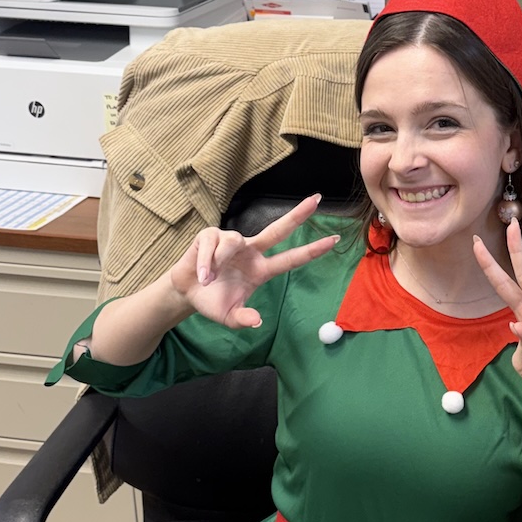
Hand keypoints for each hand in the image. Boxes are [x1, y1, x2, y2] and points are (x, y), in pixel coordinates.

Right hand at [165, 195, 337, 329]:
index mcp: (261, 269)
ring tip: (208, 280)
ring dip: (218, 262)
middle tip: (317, 199)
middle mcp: (251, 251)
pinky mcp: (211, 235)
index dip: (312, 250)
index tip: (334, 240)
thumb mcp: (229, 317)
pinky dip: (206, 262)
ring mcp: (232, 241)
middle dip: (297, 214)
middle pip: (278, 230)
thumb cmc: (213, 302)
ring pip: (234, 242)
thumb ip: (243, 320)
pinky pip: (213, 244)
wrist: (187, 292)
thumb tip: (256, 321)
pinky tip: (202, 274)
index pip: (291, 259)